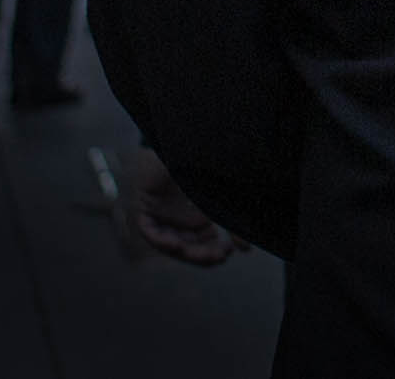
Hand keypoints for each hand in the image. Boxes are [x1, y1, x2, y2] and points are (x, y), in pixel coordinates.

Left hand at [124, 148, 247, 266]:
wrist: (183, 138)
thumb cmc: (204, 163)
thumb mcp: (221, 196)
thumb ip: (232, 222)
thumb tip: (247, 250)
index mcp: (200, 215)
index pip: (206, 242)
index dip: (215, 252)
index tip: (230, 252)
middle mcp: (180, 218)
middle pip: (189, 247)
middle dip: (202, 255)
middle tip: (218, 256)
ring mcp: (163, 214)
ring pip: (170, 243)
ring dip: (183, 252)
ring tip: (198, 251)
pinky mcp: (147, 207)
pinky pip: (150, 232)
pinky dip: (161, 241)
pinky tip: (175, 244)